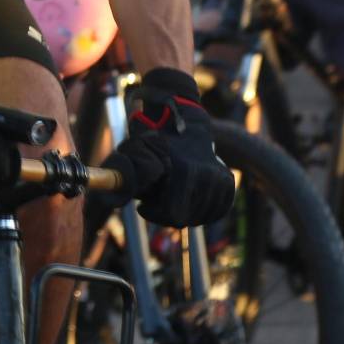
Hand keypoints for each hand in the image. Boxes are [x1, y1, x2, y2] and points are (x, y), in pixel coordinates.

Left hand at [105, 68, 235, 226]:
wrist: (188, 124)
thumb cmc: (156, 139)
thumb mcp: (135, 149)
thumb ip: (125, 170)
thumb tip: (114, 190)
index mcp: (184, 169)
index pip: (172, 213)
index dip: (154, 213)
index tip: (144, 205)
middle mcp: (207, 174)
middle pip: (185, 219)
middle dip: (166, 214)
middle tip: (156, 202)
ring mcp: (221, 178)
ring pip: (200, 218)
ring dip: (184, 212)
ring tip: (171, 195)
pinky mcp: (229, 182)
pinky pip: (216, 212)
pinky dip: (202, 212)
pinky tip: (189, 201)